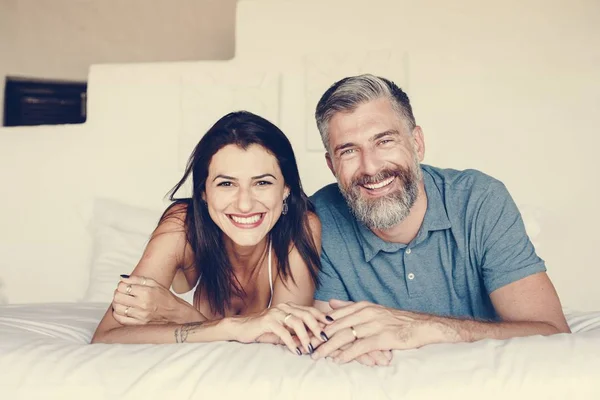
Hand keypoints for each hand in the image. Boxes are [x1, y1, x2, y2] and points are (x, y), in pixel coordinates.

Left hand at [112, 275, 202, 324]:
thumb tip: (122, 278)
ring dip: (117, 303)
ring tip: (122, 300)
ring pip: (117, 308)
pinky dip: (118, 314)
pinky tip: (122, 310)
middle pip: (118, 297)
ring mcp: (140, 315)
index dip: (121, 284)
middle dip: (117, 292)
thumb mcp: (154, 283)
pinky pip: (121, 319)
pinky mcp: (139, 324)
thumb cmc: (165, 297)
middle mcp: (142, 304)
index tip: (124, 285)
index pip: (122, 286)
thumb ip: (137, 279)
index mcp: (146, 292)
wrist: (175, 312)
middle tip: (122, 292)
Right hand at [234, 302, 331, 354]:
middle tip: (324, 339)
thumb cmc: (264, 329)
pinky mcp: (267, 321)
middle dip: (317, 327)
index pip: (310, 310)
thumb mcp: (283, 330)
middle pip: (306, 314)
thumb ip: (296, 332)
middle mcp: (284, 307)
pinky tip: (296, 351)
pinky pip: (283, 332)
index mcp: (289, 307)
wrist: (242, 328)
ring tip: (309, 348)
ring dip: (305, 337)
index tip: (332, 325)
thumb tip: (312, 340)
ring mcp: (275, 313)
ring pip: (296, 322)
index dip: (321, 317)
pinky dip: (291, 343)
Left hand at [312, 299, 452, 363]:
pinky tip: (338, 360)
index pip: (335, 316)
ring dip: (329, 347)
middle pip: (336, 326)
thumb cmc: (396, 319)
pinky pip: (360, 346)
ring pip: (345, 336)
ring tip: (317, 355)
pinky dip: (347, 354)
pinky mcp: (382, 337)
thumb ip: (350, 307)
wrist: (421, 326)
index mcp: (362, 306)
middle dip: (320, 337)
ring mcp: (374, 325)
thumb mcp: (372, 308)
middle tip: (306, 347)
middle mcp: (366, 313)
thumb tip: (331, 303)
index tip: (307, 334)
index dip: (319, 326)